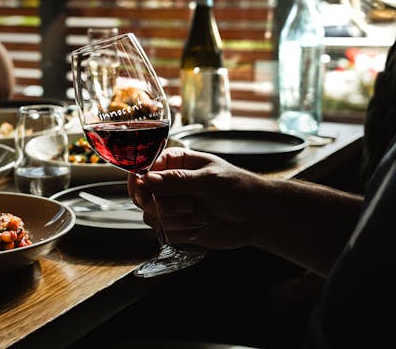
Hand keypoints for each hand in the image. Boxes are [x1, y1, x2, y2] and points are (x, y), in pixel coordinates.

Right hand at [128, 147, 271, 249]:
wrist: (256, 217)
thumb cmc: (238, 189)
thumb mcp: (209, 180)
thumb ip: (177, 180)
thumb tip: (148, 178)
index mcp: (175, 162)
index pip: (144, 168)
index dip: (138, 180)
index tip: (143, 190)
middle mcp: (169, 184)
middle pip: (143, 195)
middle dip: (164, 205)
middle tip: (187, 205)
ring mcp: (171, 206)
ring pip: (152, 216)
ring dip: (178, 219)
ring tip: (202, 214)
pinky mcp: (176, 226)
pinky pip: (164, 232)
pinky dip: (183, 232)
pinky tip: (201, 226)